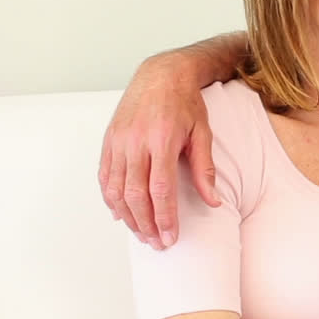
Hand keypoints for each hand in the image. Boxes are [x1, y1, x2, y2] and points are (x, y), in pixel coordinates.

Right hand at [98, 56, 218, 248]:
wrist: (160, 75)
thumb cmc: (185, 103)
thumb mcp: (202, 132)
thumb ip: (205, 168)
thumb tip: (214, 202)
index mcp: (162, 140)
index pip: (160, 189)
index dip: (164, 217)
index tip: (171, 237)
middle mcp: (135, 142)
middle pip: (135, 194)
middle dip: (146, 223)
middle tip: (157, 243)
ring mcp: (118, 142)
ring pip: (116, 189)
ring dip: (128, 217)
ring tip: (142, 234)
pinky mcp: (108, 141)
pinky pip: (105, 177)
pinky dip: (111, 199)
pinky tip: (121, 214)